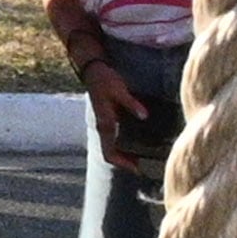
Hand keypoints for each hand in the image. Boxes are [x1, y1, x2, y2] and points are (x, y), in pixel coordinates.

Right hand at [81, 59, 152, 173]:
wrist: (92, 69)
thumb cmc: (104, 79)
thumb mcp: (119, 90)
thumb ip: (131, 104)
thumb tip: (144, 116)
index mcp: (104, 123)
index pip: (109, 152)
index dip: (122, 163)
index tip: (137, 168)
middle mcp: (102, 126)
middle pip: (110, 153)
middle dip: (125, 161)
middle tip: (143, 165)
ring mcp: (104, 122)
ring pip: (112, 145)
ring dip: (125, 153)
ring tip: (142, 154)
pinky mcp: (107, 116)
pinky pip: (114, 136)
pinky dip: (124, 142)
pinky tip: (137, 138)